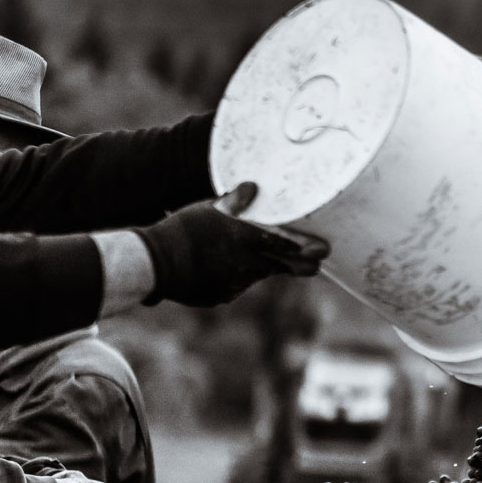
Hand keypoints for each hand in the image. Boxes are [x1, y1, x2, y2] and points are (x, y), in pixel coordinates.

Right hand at [137, 182, 329, 306]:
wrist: (156, 264)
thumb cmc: (183, 230)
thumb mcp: (208, 209)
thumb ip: (234, 201)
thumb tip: (253, 186)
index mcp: (248, 240)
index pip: (289, 248)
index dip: (310, 251)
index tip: (325, 250)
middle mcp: (248, 266)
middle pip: (284, 268)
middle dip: (301, 266)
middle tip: (314, 264)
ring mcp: (236, 285)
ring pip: (257, 275)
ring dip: (261, 268)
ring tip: (256, 258)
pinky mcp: (222, 296)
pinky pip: (234, 285)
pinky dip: (233, 276)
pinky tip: (221, 267)